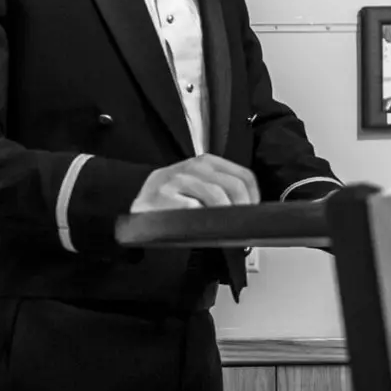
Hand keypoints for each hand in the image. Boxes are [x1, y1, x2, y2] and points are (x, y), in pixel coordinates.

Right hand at [131, 155, 259, 213]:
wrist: (138, 200)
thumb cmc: (172, 196)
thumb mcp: (199, 184)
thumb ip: (222, 189)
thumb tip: (248, 208)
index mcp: (207, 162)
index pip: (244, 176)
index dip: (252, 198)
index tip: (250, 213)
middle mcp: (193, 167)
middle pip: (233, 187)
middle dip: (240, 209)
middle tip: (238, 225)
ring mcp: (177, 180)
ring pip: (215, 196)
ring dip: (223, 215)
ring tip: (221, 227)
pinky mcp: (163, 196)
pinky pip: (192, 208)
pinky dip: (199, 219)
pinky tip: (197, 225)